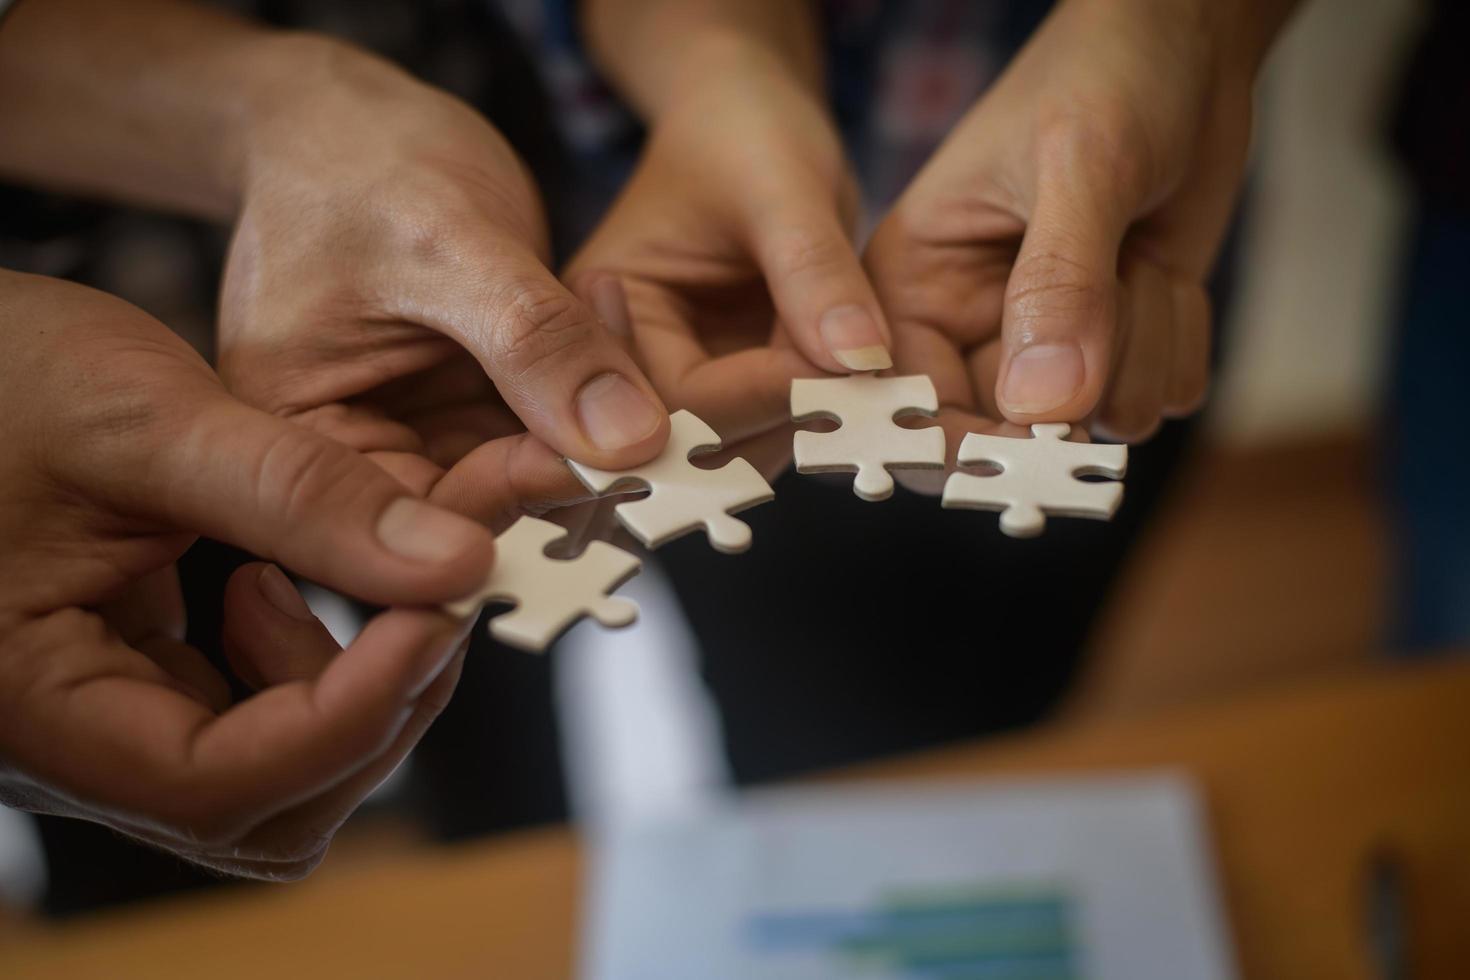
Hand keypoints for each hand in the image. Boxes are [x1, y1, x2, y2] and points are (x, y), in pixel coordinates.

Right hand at [0, 272, 503, 877]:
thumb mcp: (142, 419)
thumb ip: (300, 496)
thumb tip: (459, 563)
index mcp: (28, 701)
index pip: (214, 783)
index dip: (348, 712)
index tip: (436, 610)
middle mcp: (61, 744)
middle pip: (267, 808)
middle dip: (374, 705)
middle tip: (430, 589)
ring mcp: (97, 722)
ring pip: (271, 780)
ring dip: (349, 691)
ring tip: (337, 574)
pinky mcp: (128, 681)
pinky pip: (244, 724)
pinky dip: (308, 669)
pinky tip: (278, 579)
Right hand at [218, 37, 668, 518]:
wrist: (350, 113)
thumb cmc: (357, 158)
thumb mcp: (449, 243)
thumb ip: (535, 345)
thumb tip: (628, 444)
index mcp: (303, 441)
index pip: (412, 519)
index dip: (508, 497)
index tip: (596, 455)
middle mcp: (363, 459)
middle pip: (485, 512)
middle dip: (573, 461)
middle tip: (647, 404)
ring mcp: (430, 434)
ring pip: (537, 470)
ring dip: (598, 411)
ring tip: (609, 308)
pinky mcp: (483, 407)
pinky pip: (558, 422)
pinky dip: (597, 376)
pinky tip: (605, 302)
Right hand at [564, 36, 891, 468]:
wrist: (749, 117)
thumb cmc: (744, 129)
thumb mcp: (781, 182)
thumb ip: (813, 270)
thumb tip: (860, 360)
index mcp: (601, 308)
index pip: (677, 392)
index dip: (765, 393)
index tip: (847, 372)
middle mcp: (622, 363)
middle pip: (703, 440)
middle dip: (791, 421)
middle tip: (879, 400)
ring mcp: (677, 383)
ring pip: (745, 447)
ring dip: (813, 428)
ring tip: (881, 394)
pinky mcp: (728, 389)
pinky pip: (774, 427)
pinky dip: (823, 417)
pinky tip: (871, 394)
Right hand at [866, 0, 1264, 446]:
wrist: (1189, 52)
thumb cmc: (1107, 78)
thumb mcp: (1079, 166)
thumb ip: (1058, 284)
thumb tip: (1042, 405)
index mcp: (911, 284)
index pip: (903, 400)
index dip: (952, 437)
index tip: (1027, 440)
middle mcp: (969, 327)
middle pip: (1003, 431)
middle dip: (1077, 381)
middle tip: (1113, 302)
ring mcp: (1045, 347)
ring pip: (1095, 421)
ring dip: (1142, 347)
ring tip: (1138, 257)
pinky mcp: (1114, 350)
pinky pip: (1155, 400)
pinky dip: (1178, 342)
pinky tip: (1165, 271)